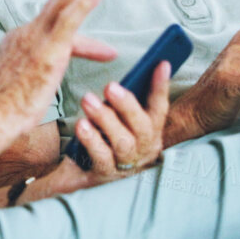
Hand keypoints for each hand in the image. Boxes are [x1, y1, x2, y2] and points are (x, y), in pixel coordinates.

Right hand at [0, 0, 121, 131]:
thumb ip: (38, 68)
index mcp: (21, 37)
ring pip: (67, 0)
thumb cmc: (7, 108)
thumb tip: (43, 69)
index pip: (56, 17)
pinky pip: (68, 22)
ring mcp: (37, 39)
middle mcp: (28, 31)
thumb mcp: (24, 81)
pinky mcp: (47, 51)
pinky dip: (84, 3)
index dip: (79, 4)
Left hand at [72, 61, 172, 184]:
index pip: (160, 107)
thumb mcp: (116, 117)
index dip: (161, 86)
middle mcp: (143, 148)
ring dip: (106, 119)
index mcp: (150, 131)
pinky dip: (92, 140)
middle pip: (142, 127)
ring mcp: (126, 163)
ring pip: (123, 142)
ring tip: (88, 101)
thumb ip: (122, 101)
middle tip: (110, 87)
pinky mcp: (105, 174)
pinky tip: (82, 125)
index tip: (161, 64)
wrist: (78, 171)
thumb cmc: (103, 137)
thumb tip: (125, 76)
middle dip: (127, 105)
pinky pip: (101, 157)